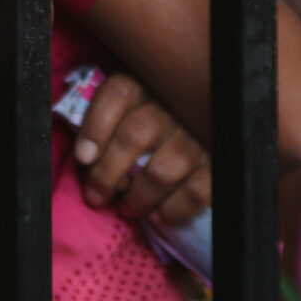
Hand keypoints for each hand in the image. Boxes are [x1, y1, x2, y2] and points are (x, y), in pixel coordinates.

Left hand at [72, 71, 213, 224]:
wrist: (192, 126)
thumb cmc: (146, 121)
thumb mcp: (125, 109)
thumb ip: (108, 122)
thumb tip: (87, 158)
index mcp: (145, 84)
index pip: (118, 94)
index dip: (96, 127)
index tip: (83, 158)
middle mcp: (172, 104)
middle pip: (134, 136)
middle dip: (108, 174)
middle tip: (96, 197)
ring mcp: (197, 132)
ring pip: (161, 171)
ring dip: (138, 197)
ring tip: (128, 209)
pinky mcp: (218, 161)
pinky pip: (196, 191)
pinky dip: (173, 209)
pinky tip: (158, 216)